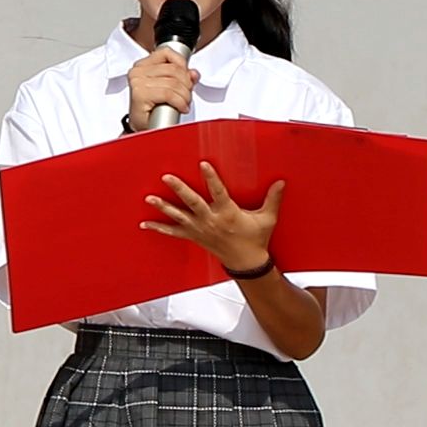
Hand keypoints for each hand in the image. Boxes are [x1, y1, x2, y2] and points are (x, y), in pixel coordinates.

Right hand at [126, 46, 197, 130]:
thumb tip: (193, 73)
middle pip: (174, 69)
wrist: (143, 127)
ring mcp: (138, 82)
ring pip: (174, 82)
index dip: (182, 64)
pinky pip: (169, 93)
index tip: (186, 77)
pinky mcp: (140, 94)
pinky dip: (179, 102)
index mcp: (143, 65)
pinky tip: (180, 107)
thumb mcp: (169, 87)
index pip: (166, 53)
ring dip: (185, 96)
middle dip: (187, 84)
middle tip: (186, 95)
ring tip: (183, 103)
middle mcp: (138, 72)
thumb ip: (182, 76)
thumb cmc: (153, 108)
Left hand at [140, 161, 281, 270]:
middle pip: (192, 202)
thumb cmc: (255, 240)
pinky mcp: (194, 236)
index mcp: (228, 213)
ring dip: (163, 207)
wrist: (247, 262)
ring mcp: (200, 229)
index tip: (203, 164)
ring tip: (150, 198)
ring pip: (179, 216)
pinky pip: (173, 232)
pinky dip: (159, 228)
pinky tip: (145, 224)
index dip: (211, 178)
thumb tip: (280, 182)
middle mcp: (211, 221)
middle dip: (179, 189)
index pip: (218, 191)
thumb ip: (272, 199)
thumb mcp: (267, 219)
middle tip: (167, 177)